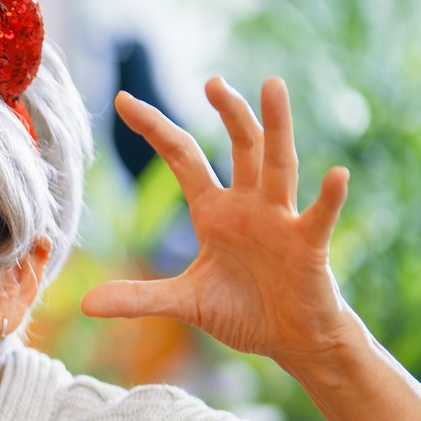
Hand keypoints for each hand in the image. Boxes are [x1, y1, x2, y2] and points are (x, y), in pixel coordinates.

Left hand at [85, 78, 355, 368]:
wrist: (289, 339)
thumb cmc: (242, 310)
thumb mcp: (183, 303)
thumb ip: (138, 298)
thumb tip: (85, 305)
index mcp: (214, 212)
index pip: (183, 158)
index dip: (156, 129)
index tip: (124, 99)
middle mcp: (249, 206)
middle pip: (240, 147)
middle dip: (228, 113)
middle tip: (212, 81)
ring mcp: (280, 221)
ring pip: (278, 165)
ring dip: (276, 126)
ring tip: (272, 86)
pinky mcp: (308, 246)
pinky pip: (319, 216)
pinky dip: (328, 197)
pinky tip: (336, 174)